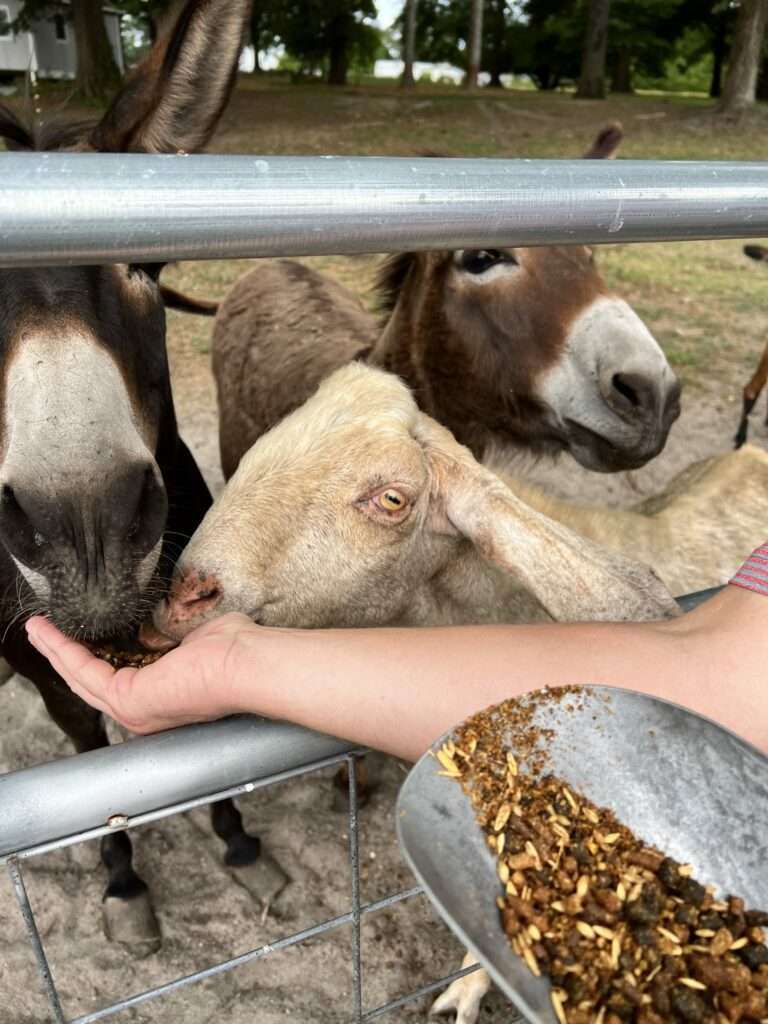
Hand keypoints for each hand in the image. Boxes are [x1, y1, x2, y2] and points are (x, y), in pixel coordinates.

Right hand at [25, 613, 257, 734]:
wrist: (247, 664)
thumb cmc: (238, 650)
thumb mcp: (200, 638)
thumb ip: (178, 639)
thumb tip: (172, 631)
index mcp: (164, 696)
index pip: (118, 677)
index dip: (93, 655)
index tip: (77, 634)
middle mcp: (146, 710)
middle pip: (92, 680)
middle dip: (65, 654)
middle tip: (44, 632)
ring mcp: (136, 709)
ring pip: (83, 677)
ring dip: (57, 650)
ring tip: (38, 629)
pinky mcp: (127, 700)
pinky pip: (85, 672)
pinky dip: (62, 650)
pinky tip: (48, 632)